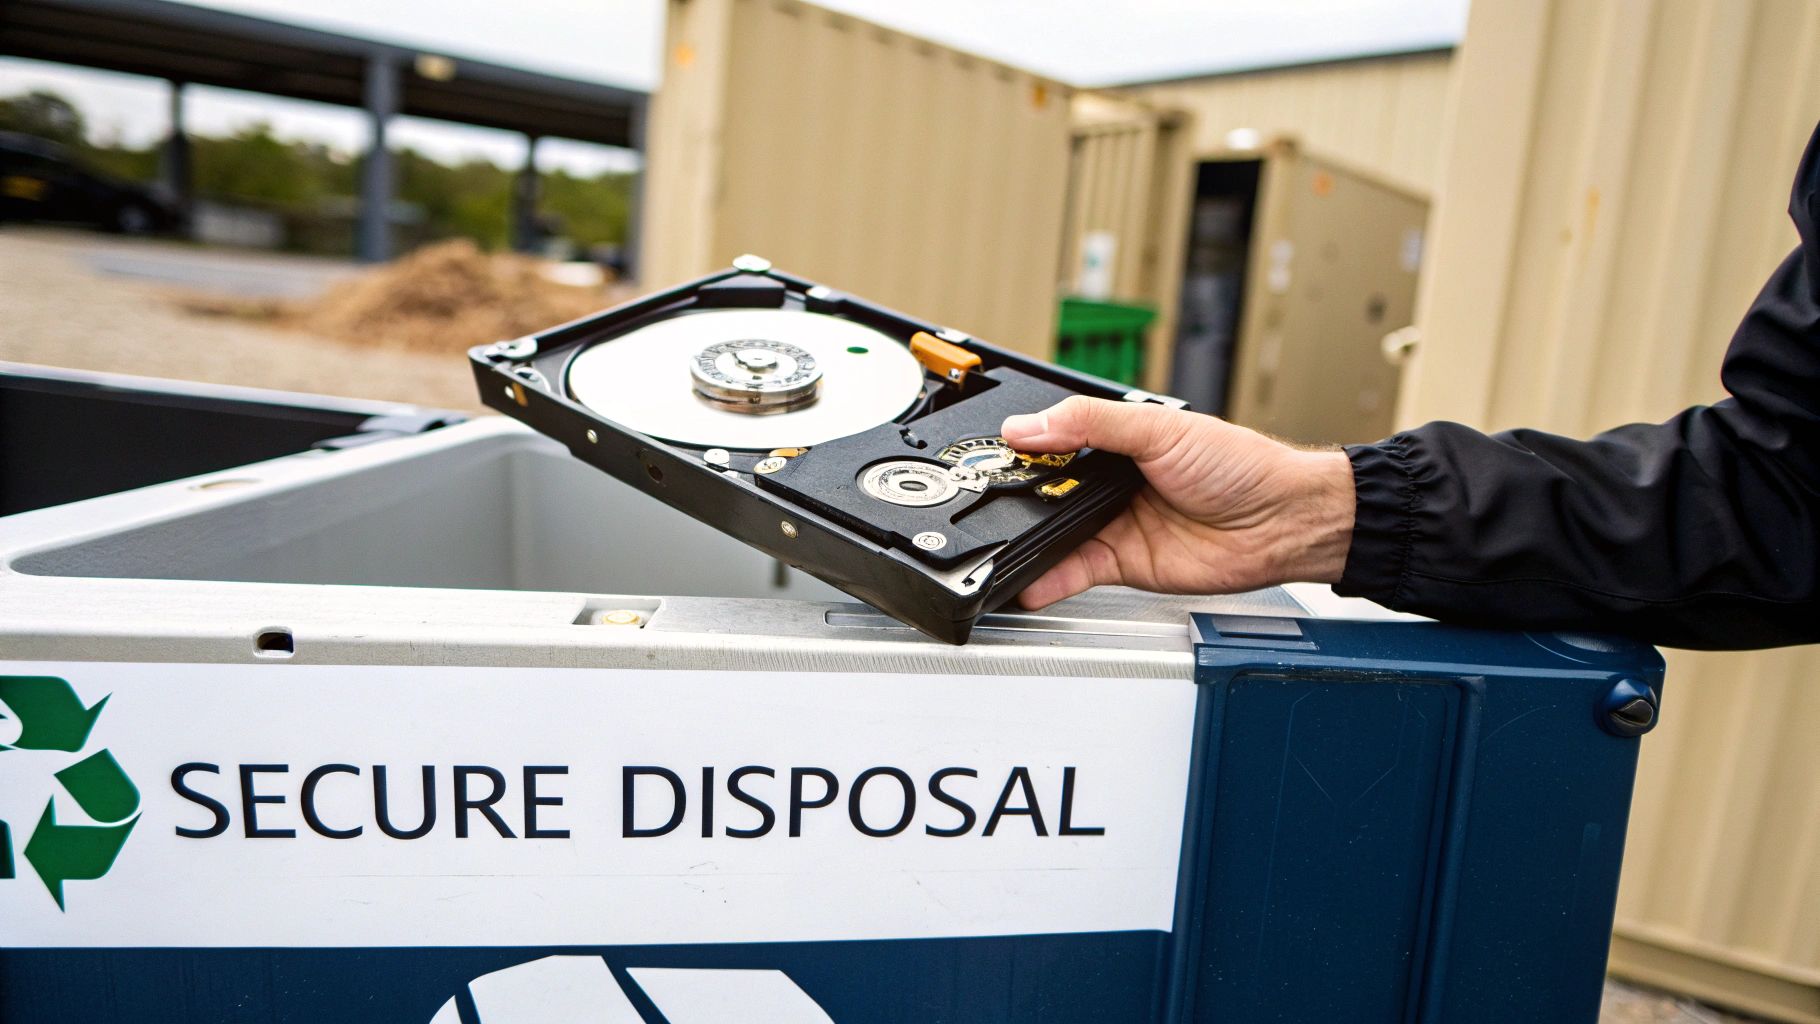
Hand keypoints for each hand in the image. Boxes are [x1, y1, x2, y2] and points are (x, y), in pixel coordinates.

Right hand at [1000, 396, 1355, 608]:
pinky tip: (1028, 580)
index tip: (995, 450)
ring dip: (1029, 539)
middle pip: (1050, 490)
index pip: (1058, 440)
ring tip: (997, 541)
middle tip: (987, 497)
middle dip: (1020, 495)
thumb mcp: (1160, 429)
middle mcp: (1114, 482)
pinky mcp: (1125, 563)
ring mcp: (1117, 524)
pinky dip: (1050, 578)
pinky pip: (1077, 571)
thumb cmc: (1241, 466)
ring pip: (1057, 533)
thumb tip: (1031, 425)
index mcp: (1120, 440)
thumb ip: (1091, 423)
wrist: (1281, 521)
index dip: (1028, 445)